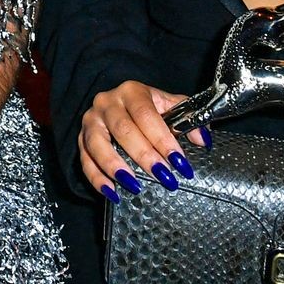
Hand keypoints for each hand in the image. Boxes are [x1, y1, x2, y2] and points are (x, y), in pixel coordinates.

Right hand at [75, 80, 204, 200]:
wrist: (121, 104)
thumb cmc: (148, 108)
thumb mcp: (169, 106)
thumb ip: (188, 119)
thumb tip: (202, 141)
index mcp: (132, 91)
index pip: (146, 114)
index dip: (163, 139)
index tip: (180, 162)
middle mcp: (107, 102)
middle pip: (123, 130)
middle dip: (145, 156)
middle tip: (165, 178)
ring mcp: (91, 120)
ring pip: (98, 144)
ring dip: (116, 167)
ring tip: (136, 186)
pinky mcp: (81, 138)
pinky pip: (84, 160)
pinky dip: (97, 178)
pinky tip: (113, 193)